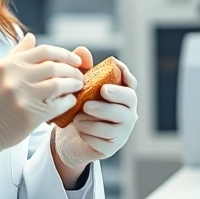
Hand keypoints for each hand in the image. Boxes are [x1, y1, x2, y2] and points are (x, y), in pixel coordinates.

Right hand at [0, 33, 83, 169]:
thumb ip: (17, 54)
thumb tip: (32, 37)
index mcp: (8, 64)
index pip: (44, 51)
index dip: (65, 54)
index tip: (76, 60)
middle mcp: (14, 78)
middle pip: (55, 66)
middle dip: (73, 70)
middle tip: (80, 75)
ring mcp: (22, 97)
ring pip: (59, 84)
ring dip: (73, 84)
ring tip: (78, 85)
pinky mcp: (30, 115)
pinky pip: (58, 104)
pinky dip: (69, 101)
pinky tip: (71, 101)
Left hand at [54, 54, 137, 169]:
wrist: (68, 140)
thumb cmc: (78, 110)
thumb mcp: (77, 89)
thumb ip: (81, 70)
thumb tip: (82, 51)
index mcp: (121, 97)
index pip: (131, 83)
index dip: (126, 74)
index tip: (116, 66)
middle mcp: (127, 113)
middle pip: (129, 101)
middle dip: (115, 95)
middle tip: (101, 91)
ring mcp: (122, 132)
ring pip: (114, 124)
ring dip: (95, 119)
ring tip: (77, 117)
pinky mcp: (111, 148)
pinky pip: (103, 141)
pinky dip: (89, 134)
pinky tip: (79, 131)